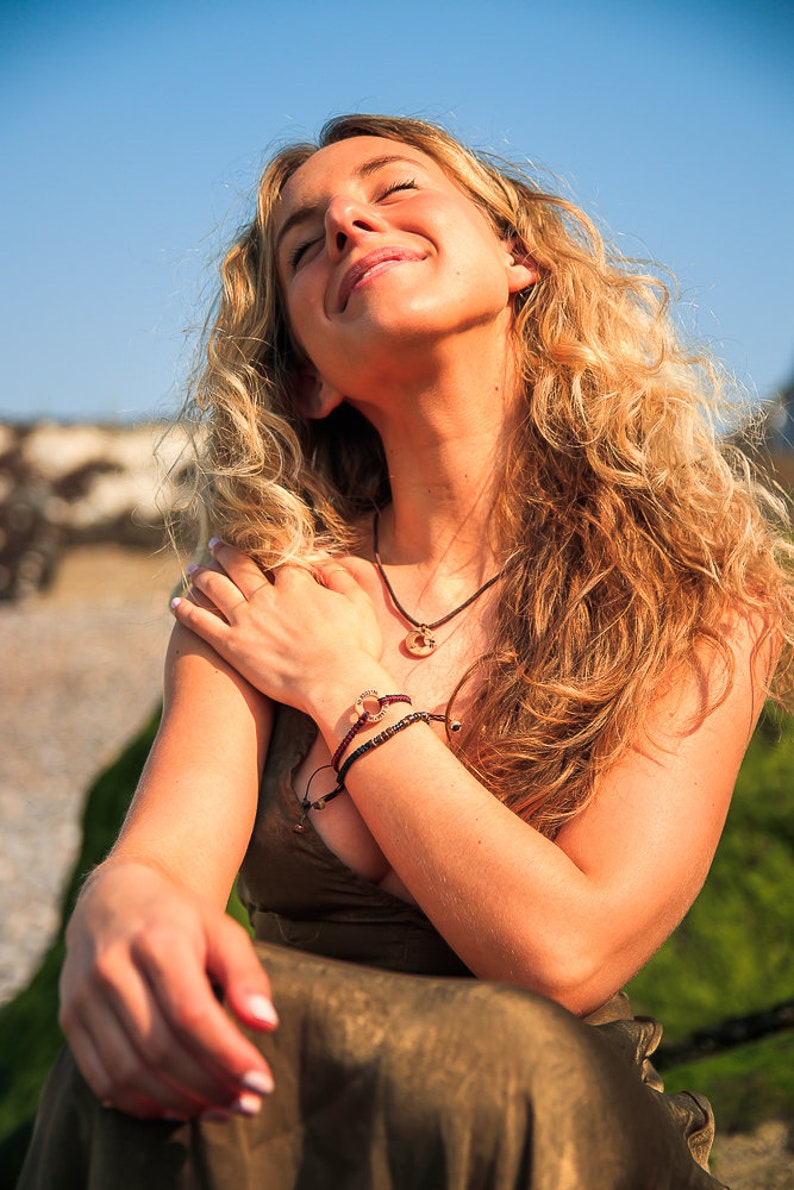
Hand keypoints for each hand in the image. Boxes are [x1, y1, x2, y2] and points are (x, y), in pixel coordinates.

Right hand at [59, 861, 277, 1120]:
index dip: (228, 1056)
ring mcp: (84, 995)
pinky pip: (102, 1080)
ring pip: (129, 1071)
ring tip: (219, 1109)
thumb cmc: (179, 920)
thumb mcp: (221, 930)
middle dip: (209, 1086)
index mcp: (157, 938)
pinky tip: (178, 1107)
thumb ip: (246, 974)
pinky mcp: (69, 1019)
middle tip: (246, 1104)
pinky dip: (142, 1104)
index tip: (263, 1083)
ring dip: (179, 1103)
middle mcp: (112, 967)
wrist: (114, 900)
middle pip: (161, 1048)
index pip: (192, 1013)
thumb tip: (267, 1024)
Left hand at [171, 542, 384, 712]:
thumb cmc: (355, 649)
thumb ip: (342, 577)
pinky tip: (174, 603)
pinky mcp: (233, 645)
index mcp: (297, 584)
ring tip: (192, 568)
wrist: (336, 684)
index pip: (278, 558)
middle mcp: (266, 596)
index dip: (268, 548)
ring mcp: (247, 620)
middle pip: (240, 566)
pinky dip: (185, 611)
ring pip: (216, 588)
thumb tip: (327, 560)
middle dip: (226, 552)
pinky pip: (201, 623)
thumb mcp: (358, 604)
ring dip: (202, 575)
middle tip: (214, 543)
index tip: (260, 541)